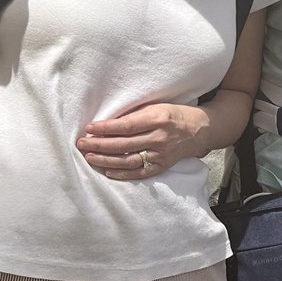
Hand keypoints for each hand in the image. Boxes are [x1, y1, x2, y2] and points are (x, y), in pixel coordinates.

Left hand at [76, 102, 211, 180]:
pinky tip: (108, 171)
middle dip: (99, 145)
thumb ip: (135, 115)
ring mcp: (161, 153)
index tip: (89, 128)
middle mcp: (159, 137)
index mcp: (157, 118)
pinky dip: (123, 174)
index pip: (126, 126)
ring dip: (106, 160)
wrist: (200, 130)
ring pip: (129, 160)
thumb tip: (109, 123)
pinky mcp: (163, 165)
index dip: (105, 128)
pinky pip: (140, 172)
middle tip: (81, 144)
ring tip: (89, 158)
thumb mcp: (157, 107)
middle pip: (124, 144)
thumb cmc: (174, 114)